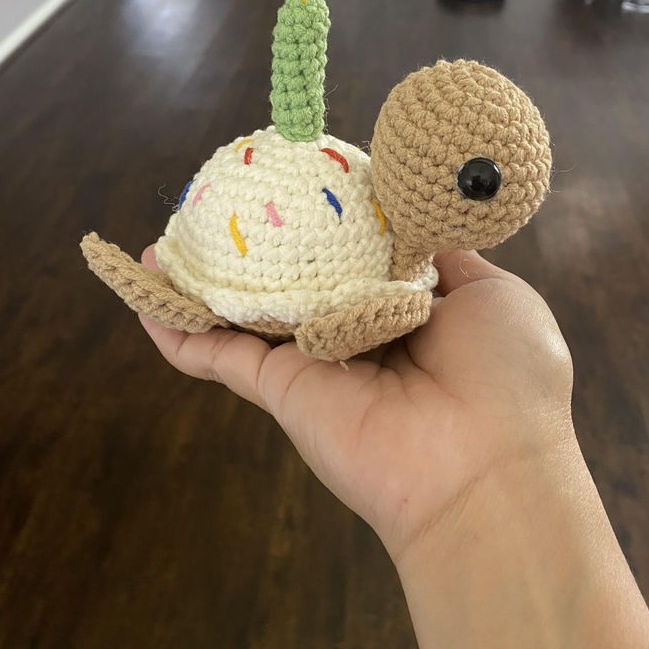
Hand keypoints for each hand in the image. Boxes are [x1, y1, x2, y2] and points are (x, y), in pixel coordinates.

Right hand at [139, 247, 572, 561]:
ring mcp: (313, 362)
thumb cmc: (505, 376)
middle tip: (218, 206)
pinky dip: (176, 330)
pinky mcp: (281, 390)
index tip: (296, 179)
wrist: (487, 469)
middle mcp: (355, 330)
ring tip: (161, 243)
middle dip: (257, 247)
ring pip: (244, 314)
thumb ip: (446, 256)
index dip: (324, 217)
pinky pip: (217, 356)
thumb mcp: (494, 294)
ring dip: (200, 282)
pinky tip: (144, 296)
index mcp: (408, 305)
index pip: (352, 254)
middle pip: (292, 282)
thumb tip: (413, 217)